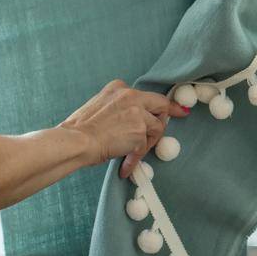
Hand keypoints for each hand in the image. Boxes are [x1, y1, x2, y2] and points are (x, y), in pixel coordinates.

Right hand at [59, 79, 187, 178]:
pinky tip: (126, 167)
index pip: (144, 95)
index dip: (156, 104)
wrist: (76, 141)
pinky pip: (145, 147)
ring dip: (147, 143)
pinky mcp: (141, 130)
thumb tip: (130, 121)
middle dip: (170, 112)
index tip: (171, 106)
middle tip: (180, 116)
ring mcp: (138, 112)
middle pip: (160, 103)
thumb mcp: (98, 107)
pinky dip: (136, 158)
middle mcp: (130, 95)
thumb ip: (117, 109)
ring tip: (131, 155)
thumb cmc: (80, 130)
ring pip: (155, 127)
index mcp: (118, 88)